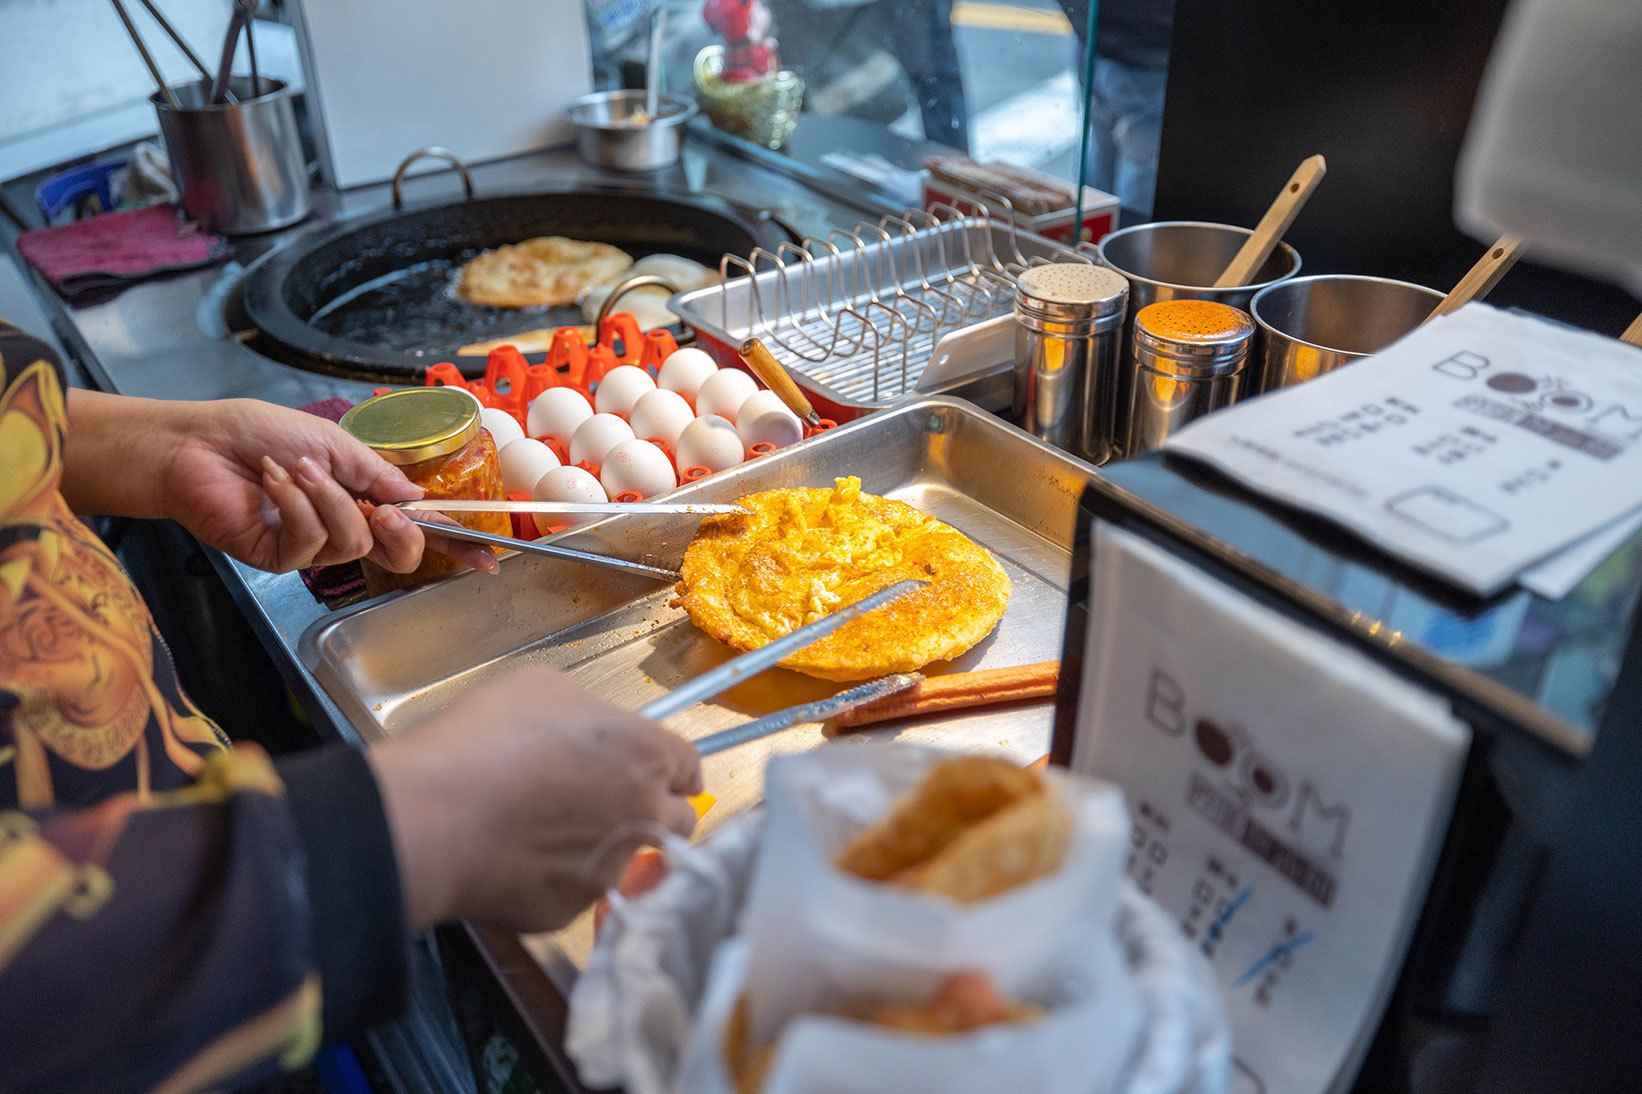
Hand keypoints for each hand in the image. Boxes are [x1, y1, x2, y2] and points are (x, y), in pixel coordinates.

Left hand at [165, 398, 498, 574]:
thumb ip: (379, 474)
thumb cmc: (259, 432)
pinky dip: (298, 504)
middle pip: (396, 555)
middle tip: (389, 512)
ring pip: (353, 542)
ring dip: (329, 498)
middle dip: (402, 533)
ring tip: (299, 468)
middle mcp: (340, 527)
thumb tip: (418, 496)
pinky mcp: (278, 558)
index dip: (452, 542)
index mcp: (360, 497)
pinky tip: (275, 480)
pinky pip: (311, 542)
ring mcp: (310, 547)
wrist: (199, 442)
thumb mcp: (335, 444)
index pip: (415, 527)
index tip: (487, 555)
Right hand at [366, 666, 702, 931]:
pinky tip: (517, 860)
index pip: (691, 766)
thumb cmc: (485, 739)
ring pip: (626, 861)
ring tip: (549, 833)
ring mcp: (610, 871)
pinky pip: (574, 893)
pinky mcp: (570, 912)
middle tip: (610, 804)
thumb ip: (589, 715)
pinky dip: (555, 879)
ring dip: (604, 848)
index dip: (672, 767)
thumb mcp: (543, 690)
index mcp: (646, 754)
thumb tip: (591, 734)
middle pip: (679, 821)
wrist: (433, 817)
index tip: (656, 771)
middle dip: (655, 812)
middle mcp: (644, 816)